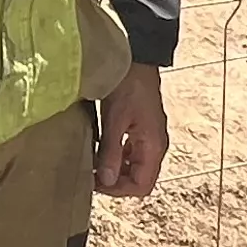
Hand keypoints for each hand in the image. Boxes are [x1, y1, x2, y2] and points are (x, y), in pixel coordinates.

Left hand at [93, 63, 169, 197]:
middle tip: (91, 175)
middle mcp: (156, 145)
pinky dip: (117, 156)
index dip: (118, 190)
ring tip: (93, 163)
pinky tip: (100, 148)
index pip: (141, 185)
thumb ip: (111, 151)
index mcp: (154, 146)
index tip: (94, 182)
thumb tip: (106, 181)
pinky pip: (131, 152)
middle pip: (139, 179)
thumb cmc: (128, 84)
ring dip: (115, 169)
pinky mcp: (142, 128)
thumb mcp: (115, 119)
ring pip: (135, 166)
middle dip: (115, 182)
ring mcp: (150, 136)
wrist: (136, 57)